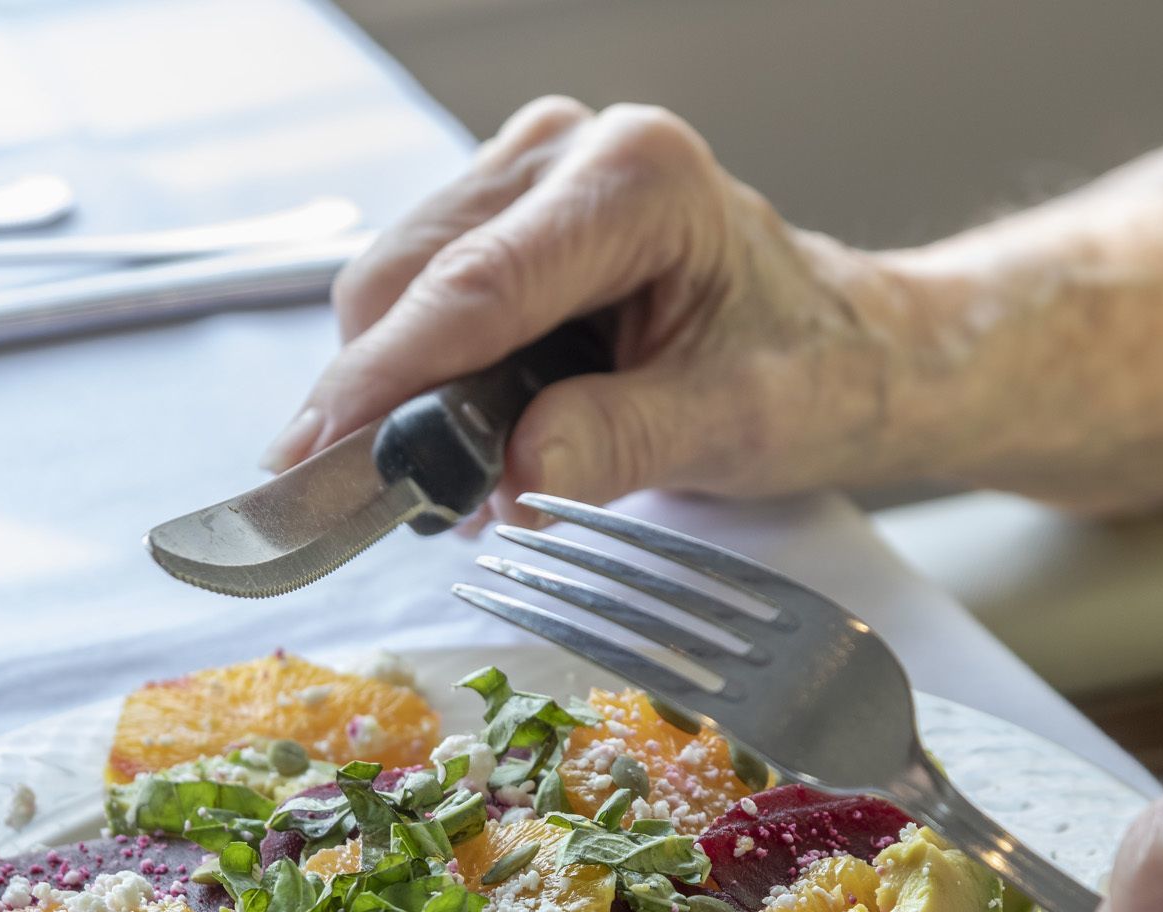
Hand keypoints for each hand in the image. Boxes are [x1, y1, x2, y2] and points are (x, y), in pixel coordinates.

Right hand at [259, 98, 915, 522]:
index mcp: (639, 180)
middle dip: (381, 398)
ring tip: (454, 477)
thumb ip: (619, 444)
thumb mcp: (732, 426)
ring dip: (397, 394)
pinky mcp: (501, 209)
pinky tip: (466, 431)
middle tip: (395, 508)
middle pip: (410, 278)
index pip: (477, 286)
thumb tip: (511, 474)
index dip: (386, 378)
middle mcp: (571, 151)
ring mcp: (527, 171)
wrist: (842, 351)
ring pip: (393, 287)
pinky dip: (417, 376)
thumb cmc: (807, 374)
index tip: (321, 457)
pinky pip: (414, 295)